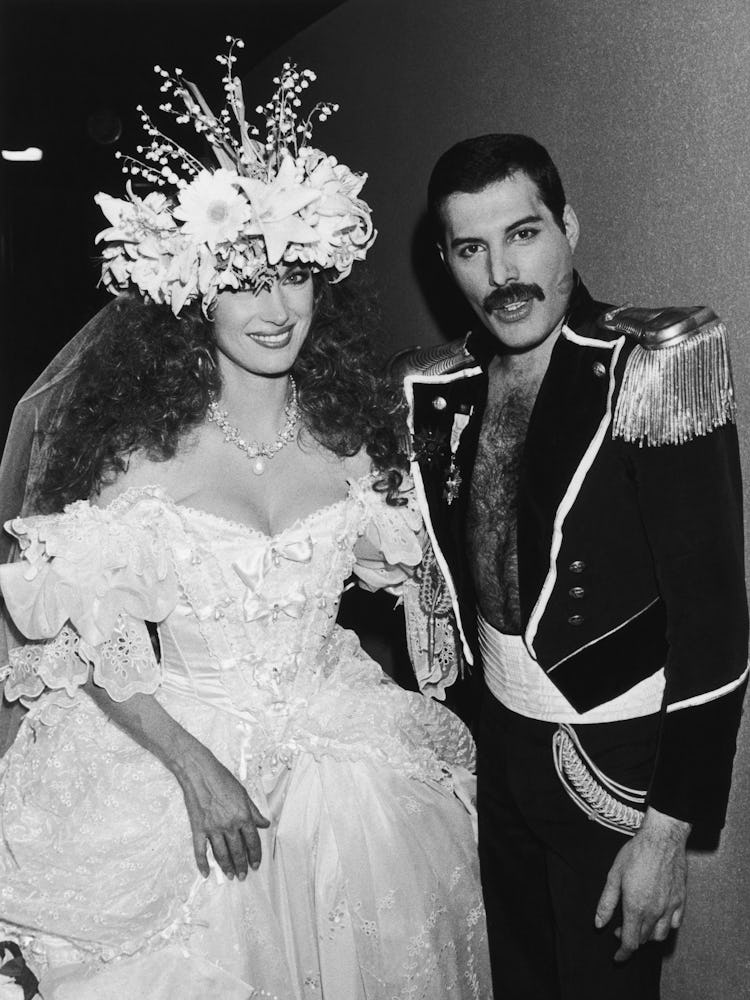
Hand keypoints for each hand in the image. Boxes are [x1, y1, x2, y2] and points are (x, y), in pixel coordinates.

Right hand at [175, 745, 269, 880]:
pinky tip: (206, 873)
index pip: (253, 841)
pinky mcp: (198, 829)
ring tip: (231, 875)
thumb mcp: (243, 793)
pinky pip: (200, 851)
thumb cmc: (222, 779)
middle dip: (242, 865)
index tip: (256, 864)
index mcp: (243, 815)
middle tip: (243, 875)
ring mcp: (212, 829)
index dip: (255, 855)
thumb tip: (265, 824)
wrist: (199, 772)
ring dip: (227, 867)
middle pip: (237, 851)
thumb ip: (254, 811)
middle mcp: (229, 825)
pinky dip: (202, 864)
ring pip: (221, 854)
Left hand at [595, 806, 689, 960]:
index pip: (630, 942)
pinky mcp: (680, 900)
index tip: (616, 957)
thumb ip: (606, 903)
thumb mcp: (614, 876)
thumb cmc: (636, 853)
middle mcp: (655, 912)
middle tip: (620, 928)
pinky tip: (657, 917)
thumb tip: (598, 923)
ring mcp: (670, 907)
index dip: (622, 953)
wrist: (662, 839)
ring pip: (660, 935)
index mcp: (636, 907)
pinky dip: (665, 927)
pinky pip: (674, 924)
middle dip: (631, 939)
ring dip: (647, 935)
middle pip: (644, 939)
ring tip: (638, 923)